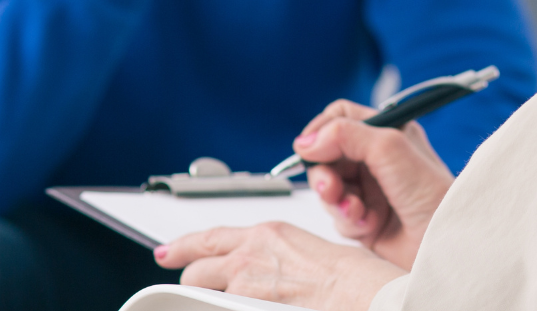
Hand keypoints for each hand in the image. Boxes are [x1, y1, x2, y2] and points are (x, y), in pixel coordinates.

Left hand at [156, 223, 404, 310]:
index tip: (168, 252)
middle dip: (192, 281)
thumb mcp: (310, 253)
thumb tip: (272, 274)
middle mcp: (251, 256)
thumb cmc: (355, 278)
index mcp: (269, 234)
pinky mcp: (248, 310)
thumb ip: (278, 260)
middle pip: (197, 270)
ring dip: (208, 302)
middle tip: (190, 287)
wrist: (368, 295)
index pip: (211, 238)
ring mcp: (246, 288)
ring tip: (219, 304)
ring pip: (202, 296)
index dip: (183, 246)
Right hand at [295, 99, 454, 269]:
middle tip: (330, 188)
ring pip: (328, 188)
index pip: (340, 117)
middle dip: (324, 173)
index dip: (320, 131)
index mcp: (388, 131)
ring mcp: (370, 190)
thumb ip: (346, 135)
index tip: (309, 149)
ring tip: (357, 211)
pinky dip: (349, 221)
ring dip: (337, 201)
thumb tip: (306, 141)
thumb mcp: (390, 149)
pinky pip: (338, 216)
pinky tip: (369, 225)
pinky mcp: (366, 219)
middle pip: (326, 155)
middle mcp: (377, 159)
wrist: (448, 244)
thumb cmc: (434, 195)